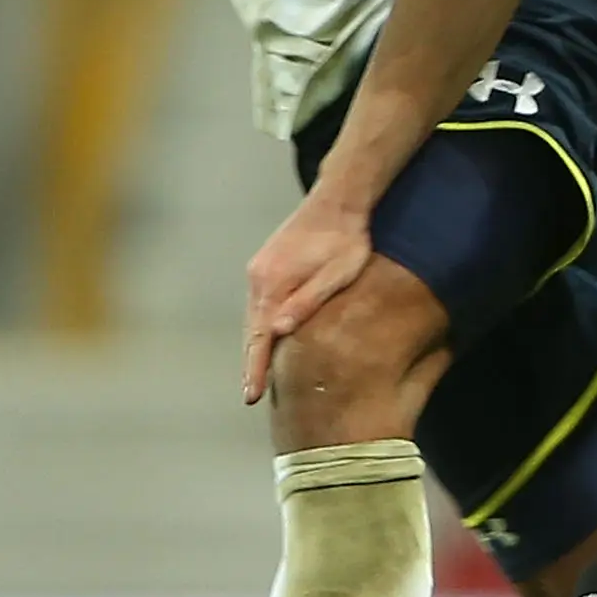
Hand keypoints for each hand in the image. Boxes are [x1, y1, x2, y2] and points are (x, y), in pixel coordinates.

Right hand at [241, 198, 375, 404]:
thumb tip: (279, 331)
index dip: (255, 368)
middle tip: (251, 394)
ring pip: (253, 317)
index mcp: (273, 284)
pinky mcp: (265, 265)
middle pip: (251, 330)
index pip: (259, 337)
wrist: (338, 201)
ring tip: (257, 376)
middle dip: (252, 363)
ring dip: (255, 345)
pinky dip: (260, 326)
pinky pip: (259, 304)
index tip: (250, 395)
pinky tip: (267, 340)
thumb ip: (308, 301)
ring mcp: (259, 271)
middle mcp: (258, 278)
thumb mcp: (336, 274)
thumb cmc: (346, 240)